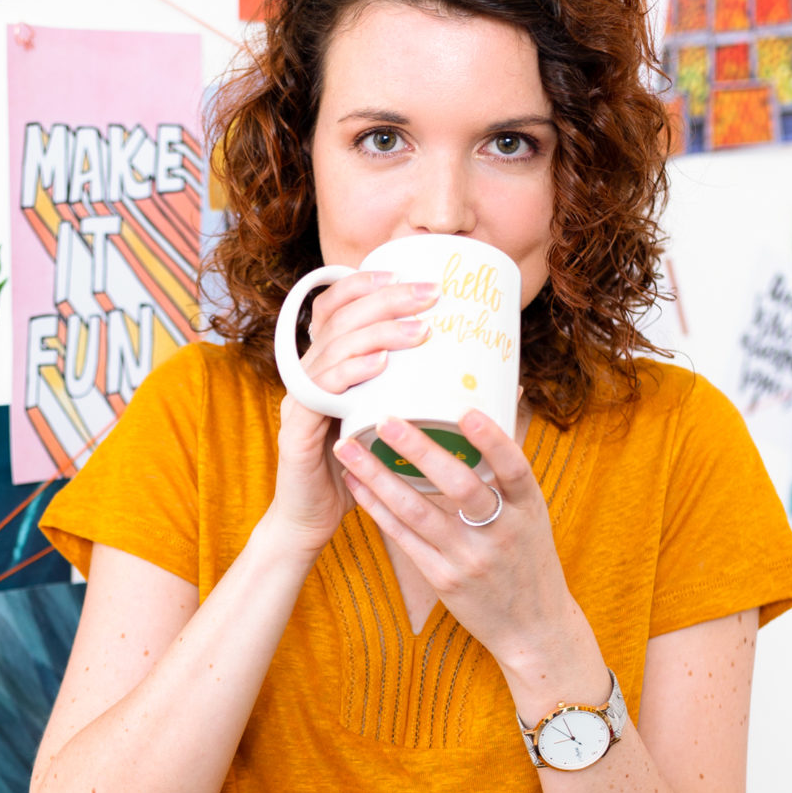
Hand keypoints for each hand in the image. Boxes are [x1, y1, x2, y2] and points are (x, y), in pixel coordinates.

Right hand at [269, 270, 440, 554]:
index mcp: (327, 363)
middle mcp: (309, 372)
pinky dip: (349, 373)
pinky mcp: (297, 428)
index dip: (366, 282)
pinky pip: (320, 390)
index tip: (408, 272)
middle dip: (386, 299)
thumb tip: (495, 379)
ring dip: (377, 333)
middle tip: (429, 295)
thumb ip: (423, 394)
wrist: (312, 520)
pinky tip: (378, 366)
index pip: (336, 305)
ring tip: (418, 330)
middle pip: (339, 317)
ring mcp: (300, 398)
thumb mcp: (393, 422)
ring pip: (333, 347)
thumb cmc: (359, 471)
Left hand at [333, 409, 578, 669]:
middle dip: (419, 450)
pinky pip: (404, 538)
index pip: (513, 468)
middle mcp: (500, 533)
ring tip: (349, 448)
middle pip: (459, 486)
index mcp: (528, 509)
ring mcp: (469, 558)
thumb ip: (508, 474)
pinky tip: (357, 484)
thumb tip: (499, 404)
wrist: (533, 628)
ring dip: (379, 476)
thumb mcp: (533, 517)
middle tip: (386, 420)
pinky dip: (378, 508)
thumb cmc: (530, 560)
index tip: (464, 411)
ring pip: (418, 511)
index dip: (492, 440)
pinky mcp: (443, 579)